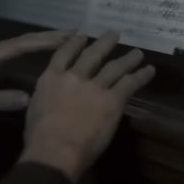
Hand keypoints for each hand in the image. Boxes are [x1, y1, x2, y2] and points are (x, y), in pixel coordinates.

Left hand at [0, 30, 75, 127]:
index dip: (45, 40)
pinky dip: (35, 46)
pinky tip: (47, 49)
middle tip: (77, 32)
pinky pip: (18, 49)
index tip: (68, 37)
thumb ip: (0, 100)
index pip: (22, 44)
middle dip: (50, 35)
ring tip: (69, 37)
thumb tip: (30, 98)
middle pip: (25, 39)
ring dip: (44, 39)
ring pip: (23, 42)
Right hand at [19, 31, 154, 182]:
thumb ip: (44, 95)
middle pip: (92, 54)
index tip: (82, 34)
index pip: (64, 53)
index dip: (74, 42)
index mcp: (51, 78)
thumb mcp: (35, 107)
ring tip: (137, 53)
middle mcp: (74, 76)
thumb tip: (49, 91)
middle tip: (114, 34)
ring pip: (114, 67)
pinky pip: (129, 84)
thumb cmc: (39, 136)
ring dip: (128, 59)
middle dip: (104, 43)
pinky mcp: (112, 100)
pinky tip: (149, 71)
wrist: (56, 149)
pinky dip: (140, 76)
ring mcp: (94, 87)